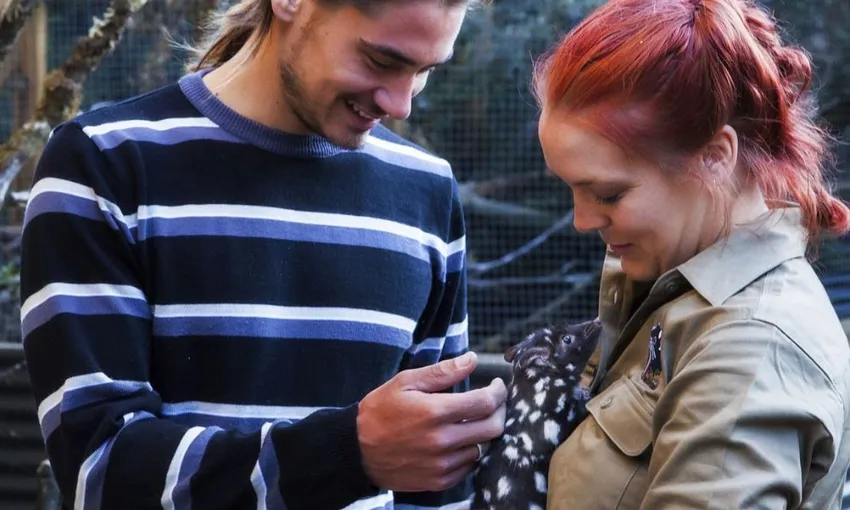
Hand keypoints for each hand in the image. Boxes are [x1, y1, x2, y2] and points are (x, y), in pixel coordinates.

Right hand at [357, 351, 506, 491]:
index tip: (497, 386)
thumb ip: (442, 372)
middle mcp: (442, 441)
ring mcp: (442, 465)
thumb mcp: (405, 382)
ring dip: (483, 433)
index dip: (498, 392)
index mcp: (435, 412)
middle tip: (494, 402)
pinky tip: (459, 441)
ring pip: (483, 448)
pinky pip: (469, 467)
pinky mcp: (439, 481)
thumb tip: (472, 359)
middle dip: (500, 411)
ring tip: (472, 421)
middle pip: (493, 428)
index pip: (485, 402)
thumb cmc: (380, 410)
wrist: (356, 450)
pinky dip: (470, 452)